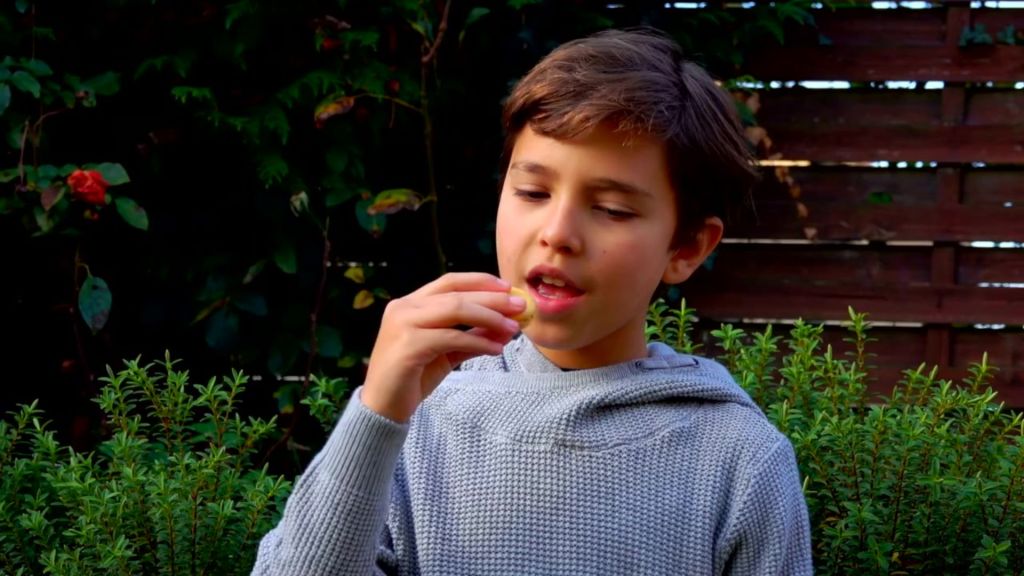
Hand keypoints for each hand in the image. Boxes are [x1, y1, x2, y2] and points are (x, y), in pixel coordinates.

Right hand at [360, 273, 525, 421]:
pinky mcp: (408, 346)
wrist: (383, 408)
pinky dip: (478, 342)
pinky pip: (452, 338)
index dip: (480, 281)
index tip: (507, 288)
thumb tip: (506, 327)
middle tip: (520, 306)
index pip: (449, 281)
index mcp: (410, 304)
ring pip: (455, 310)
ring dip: (490, 318)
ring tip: (513, 328)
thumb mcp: (446, 352)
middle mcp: (403, 308)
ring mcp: (403, 324)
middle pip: (456, 294)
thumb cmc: (413, 378)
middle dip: (492, 299)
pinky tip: (496, 350)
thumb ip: (471, 337)